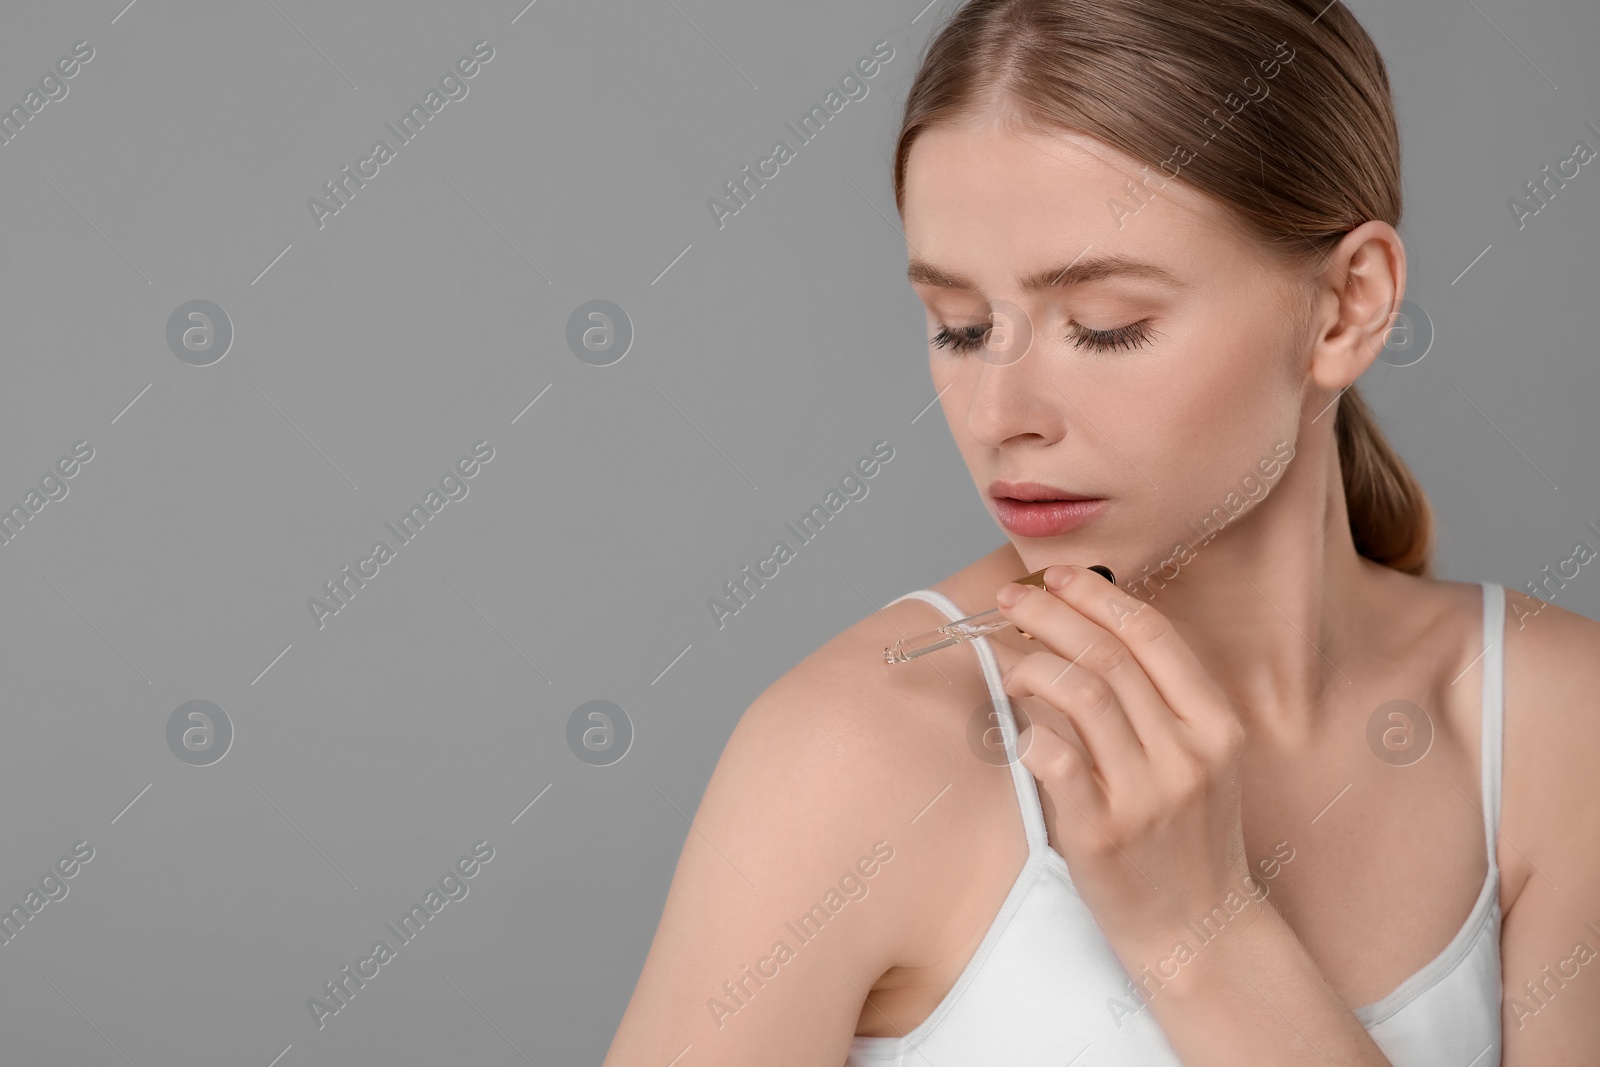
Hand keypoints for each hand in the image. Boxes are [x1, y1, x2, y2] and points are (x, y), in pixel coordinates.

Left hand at [985, 565, 1254, 958]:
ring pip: (1082, 696)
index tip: (1058, 575)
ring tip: (1009, 666)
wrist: (1200, 931)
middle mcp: (1187, 754)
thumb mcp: (1199, 761)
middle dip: (1051, 615)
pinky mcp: (1103, 834)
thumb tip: (1091, 629)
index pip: (1154, 635)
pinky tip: (1017, 731)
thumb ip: (1160, 702)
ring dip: (1033, 666)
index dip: (1100, 595)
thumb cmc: (1188, 838)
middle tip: (1009, 598)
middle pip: (1108, 656)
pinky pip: (1056, 761)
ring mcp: (1147, 795)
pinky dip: (1028, 733)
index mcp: (1216, 725)